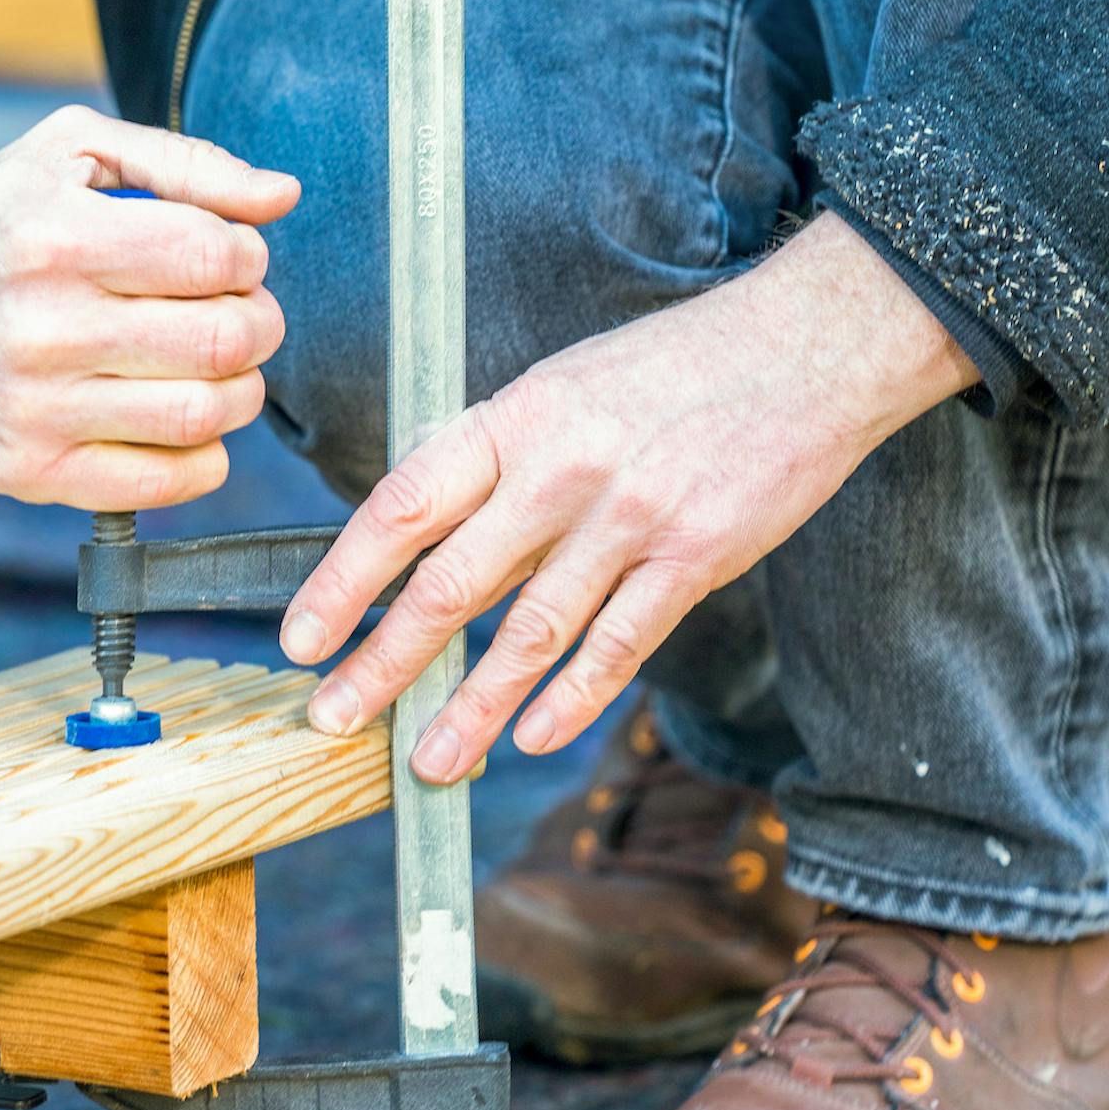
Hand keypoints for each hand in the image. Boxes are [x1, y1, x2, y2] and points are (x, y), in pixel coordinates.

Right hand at [0, 106, 297, 507]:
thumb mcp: (70, 153)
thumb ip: (186, 163)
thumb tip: (281, 197)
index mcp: (52, 235)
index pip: (214, 257)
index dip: (248, 257)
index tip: (231, 258)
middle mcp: (39, 327)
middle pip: (221, 340)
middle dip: (260, 322)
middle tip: (242, 312)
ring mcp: (32, 409)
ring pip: (202, 415)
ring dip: (242, 390)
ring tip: (221, 365)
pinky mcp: (29, 470)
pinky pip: (163, 483)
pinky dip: (204, 456)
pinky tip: (186, 420)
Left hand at [279, 214, 979, 781]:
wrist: (804, 347)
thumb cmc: (665, 369)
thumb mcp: (554, 388)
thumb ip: (491, 464)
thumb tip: (422, 539)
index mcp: (510, 422)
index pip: (401, 509)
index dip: (344, 581)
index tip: (303, 638)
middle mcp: (559, 473)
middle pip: (449, 586)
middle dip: (384, 663)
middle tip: (335, 719)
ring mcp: (629, 520)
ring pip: (529, 633)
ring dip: (472, 707)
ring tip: (431, 762)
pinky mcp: (694, 559)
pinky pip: (618, 645)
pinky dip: (572, 699)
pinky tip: (533, 738)